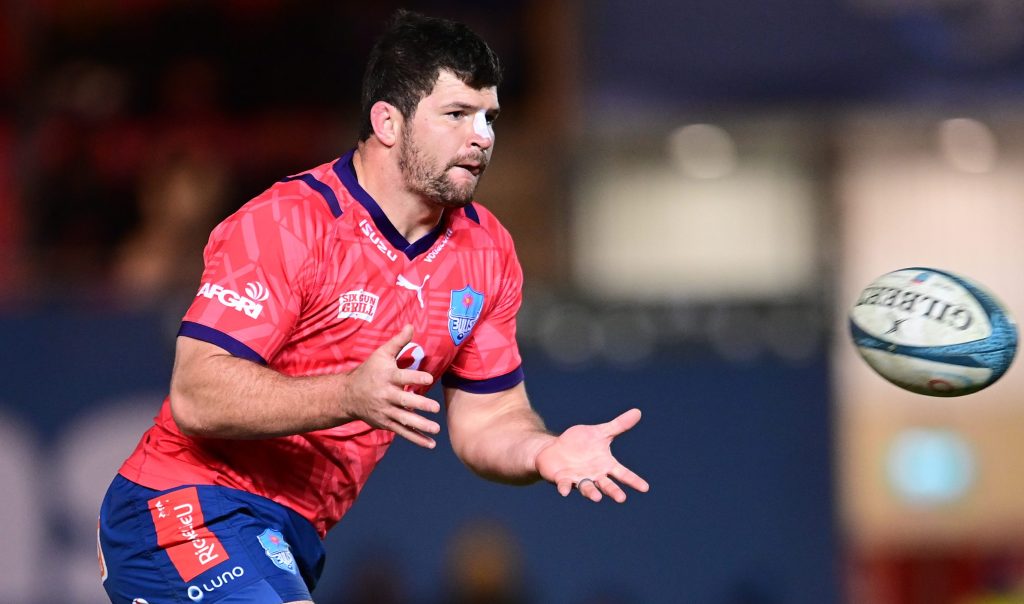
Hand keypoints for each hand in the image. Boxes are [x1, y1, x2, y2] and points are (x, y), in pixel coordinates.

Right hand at [342, 325, 438, 447]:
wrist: (347, 395)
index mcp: (386, 377)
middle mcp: (386, 395)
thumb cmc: (369, 371)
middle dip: (419, 405)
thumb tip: (412, 325)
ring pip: (404, 420)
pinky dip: (416, 439)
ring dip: (420, 426)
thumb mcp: (381, 354)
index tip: (428, 379)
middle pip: (404, 401)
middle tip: (435, 408)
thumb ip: (398, 342)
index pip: (402, 377)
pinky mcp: (385, 423)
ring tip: (436, 430)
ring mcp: (385, 411)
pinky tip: (430, 445)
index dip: (415, 378)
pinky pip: (402, 432)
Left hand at [535, 408, 649, 502]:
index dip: (634, 481)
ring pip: (587, 488)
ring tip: (597, 498)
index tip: (645, 488)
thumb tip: (638, 412)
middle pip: (607, 486)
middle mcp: (594, 475)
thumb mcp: (600, 432)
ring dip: (592, 493)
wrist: (555, 449)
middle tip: (621, 498)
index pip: (623, 474)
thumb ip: (618, 425)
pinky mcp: (563, 479)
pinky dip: (565, 488)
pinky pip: (564, 485)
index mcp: (605, 465)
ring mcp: (579, 479)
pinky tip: (564, 491)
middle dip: (613, 492)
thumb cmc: (580, 443)